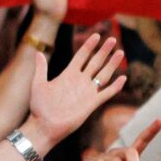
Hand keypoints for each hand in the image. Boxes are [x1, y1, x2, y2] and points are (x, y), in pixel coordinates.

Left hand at [23, 29, 127, 146]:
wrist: (45, 126)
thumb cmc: (39, 107)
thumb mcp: (38, 84)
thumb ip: (41, 68)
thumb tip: (38, 52)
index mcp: (68, 75)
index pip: (81, 56)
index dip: (88, 46)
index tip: (95, 35)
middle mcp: (79, 81)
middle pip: (95, 62)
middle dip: (103, 51)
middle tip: (112, 39)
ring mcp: (87, 92)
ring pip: (103, 74)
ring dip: (112, 64)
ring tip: (120, 52)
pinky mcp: (92, 104)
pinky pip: (107, 93)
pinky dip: (115, 86)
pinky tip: (123, 78)